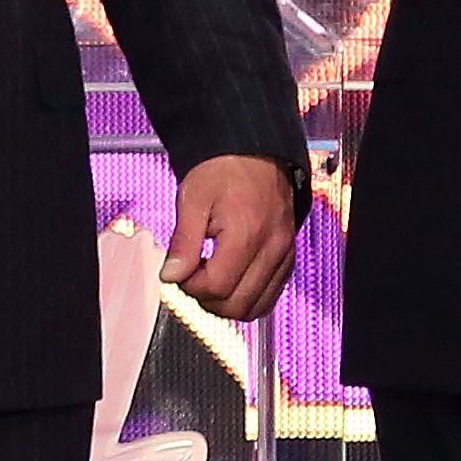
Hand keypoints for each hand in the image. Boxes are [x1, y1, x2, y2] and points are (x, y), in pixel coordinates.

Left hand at [160, 154, 298, 320]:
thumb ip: (184, 242)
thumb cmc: (224, 170)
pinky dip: (247, 298)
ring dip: (227, 303)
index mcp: (247, 232)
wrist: (255, 152)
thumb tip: (172, 276)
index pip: (216, 287)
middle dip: (207, 299)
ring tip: (210, 279)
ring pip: (255, 308)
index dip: (191, 287)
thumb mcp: (193, 199)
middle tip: (191, 279)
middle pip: (237, 305)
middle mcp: (271, 248)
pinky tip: (230, 279)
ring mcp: (283, 255)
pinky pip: (269, 297)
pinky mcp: (287, 259)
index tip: (179, 273)